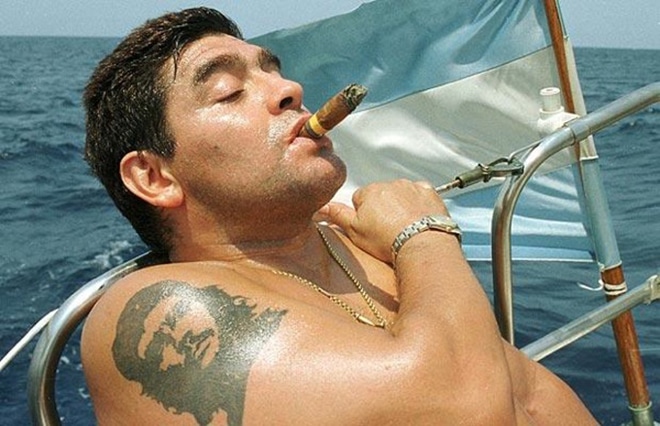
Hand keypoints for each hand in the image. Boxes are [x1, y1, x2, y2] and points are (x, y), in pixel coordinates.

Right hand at [316, 180, 448, 261]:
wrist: (421, 244)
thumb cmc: (385, 239)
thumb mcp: (354, 231)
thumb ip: (337, 215)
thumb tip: (321, 206)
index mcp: (370, 191)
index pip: (360, 199)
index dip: (363, 215)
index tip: (370, 228)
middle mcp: (390, 183)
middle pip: (381, 194)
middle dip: (382, 208)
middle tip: (386, 230)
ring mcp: (412, 186)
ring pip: (400, 193)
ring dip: (400, 205)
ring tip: (403, 227)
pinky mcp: (430, 193)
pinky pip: (420, 194)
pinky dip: (419, 203)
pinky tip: (418, 219)